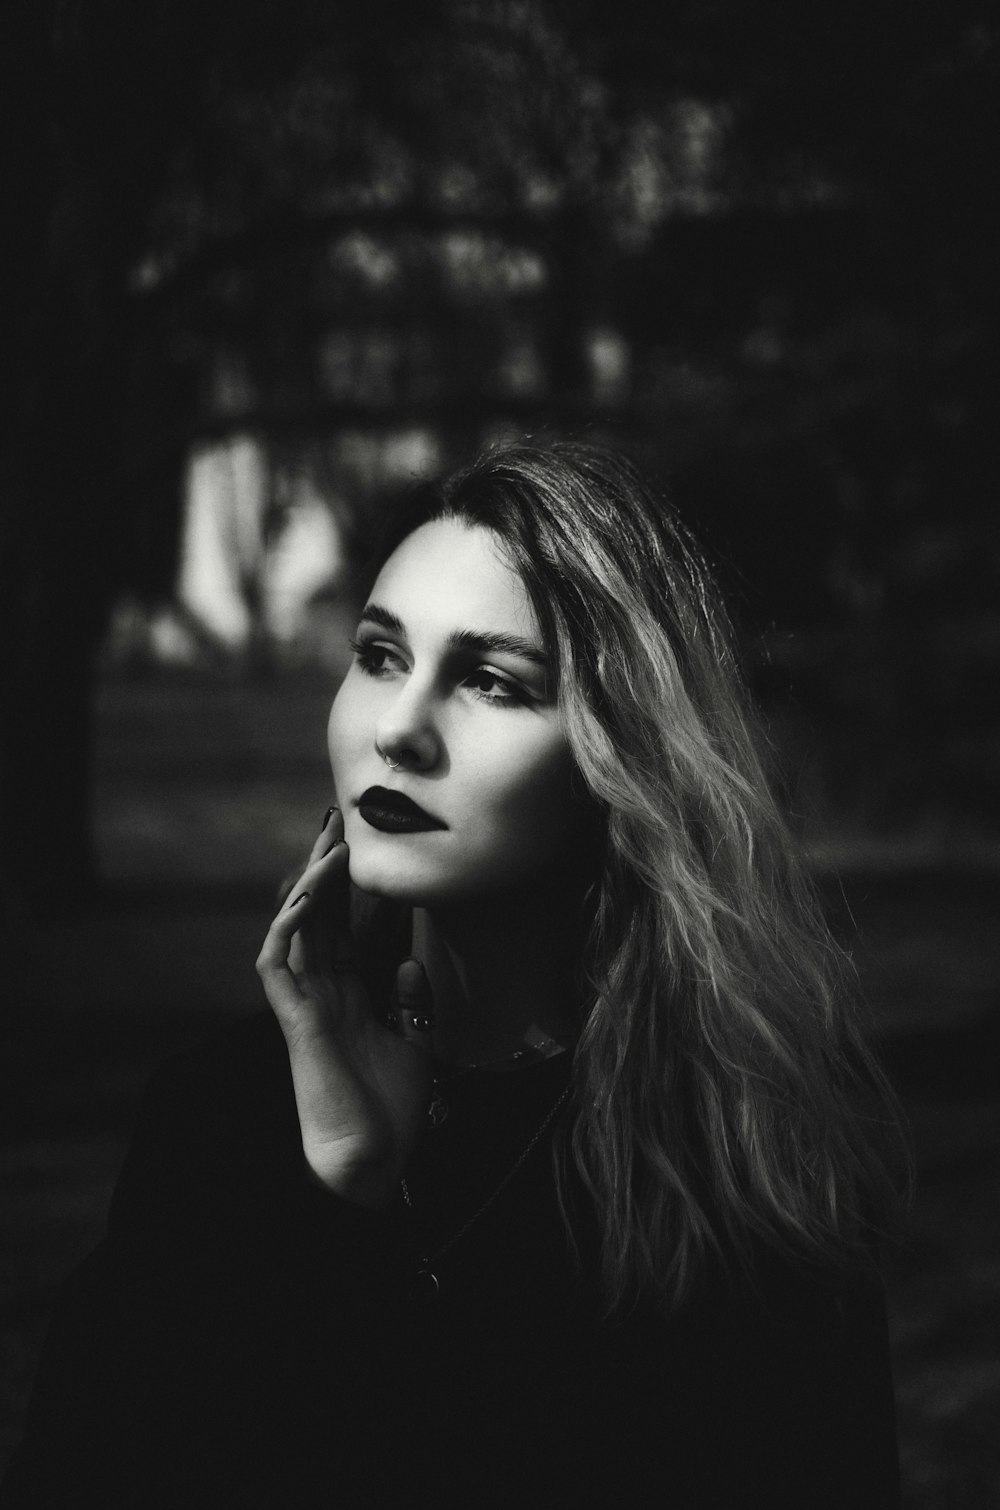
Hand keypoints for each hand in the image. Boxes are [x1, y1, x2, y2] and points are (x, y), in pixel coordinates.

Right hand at [256, 808, 434, 1209]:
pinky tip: (308, 899)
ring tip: (330, 847)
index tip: (364, 849)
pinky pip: (277, 963)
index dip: (348, 889)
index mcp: (346, 996)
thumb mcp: (413, 1042)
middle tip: (336, 822)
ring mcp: (304, 1004)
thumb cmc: (390, 1111)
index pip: (343, 928)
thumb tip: (409, 959)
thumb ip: (411, 1000)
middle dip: (323, 869)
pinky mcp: (294, 1019)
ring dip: (310, 886)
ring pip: (294, 929)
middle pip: (316, 917)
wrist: (372, 1160)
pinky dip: (289, 927)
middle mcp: (320, 993)